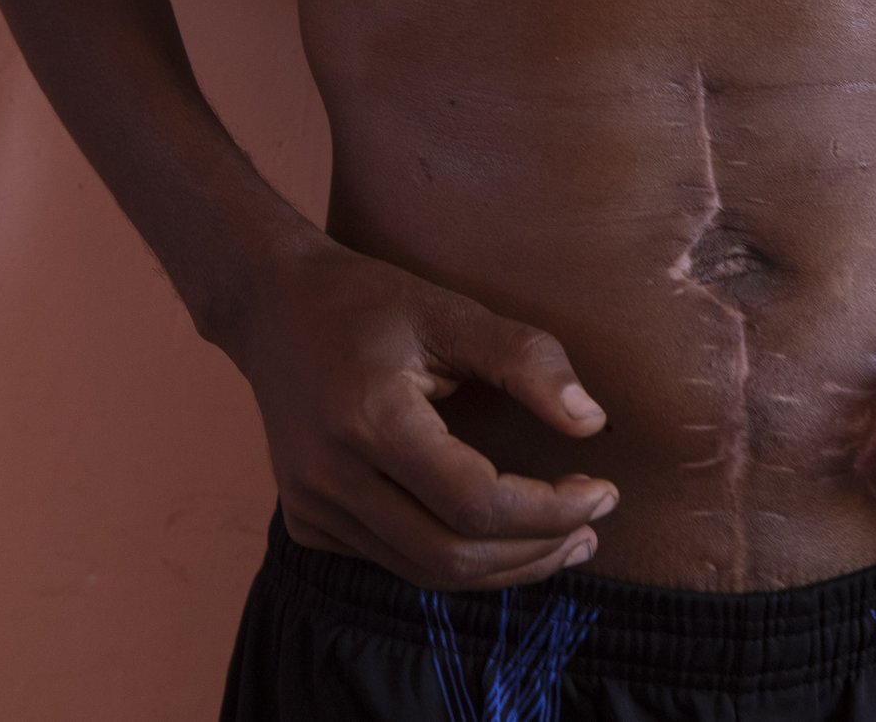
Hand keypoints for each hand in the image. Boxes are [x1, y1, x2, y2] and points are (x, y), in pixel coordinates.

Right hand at [220, 239, 618, 589]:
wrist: (272, 308)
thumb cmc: (369, 303)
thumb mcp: (452, 312)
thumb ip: (527, 361)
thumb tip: (591, 421)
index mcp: (369, 418)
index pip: (476, 503)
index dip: (550, 511)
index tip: (604, 490)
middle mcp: (331, 476)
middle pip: (451, 555)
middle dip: (536, 551)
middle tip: (593, 527)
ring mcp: (312, 506)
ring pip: (424, 571)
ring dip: (503, 566)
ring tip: (564, 541)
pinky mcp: (307, 522)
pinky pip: (395, 561)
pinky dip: (455, 558)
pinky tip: (497, 534)